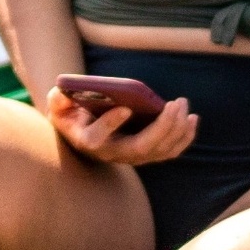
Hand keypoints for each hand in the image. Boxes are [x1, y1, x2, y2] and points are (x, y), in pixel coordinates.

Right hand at [41, 83, 197, 165]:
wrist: (83, 131)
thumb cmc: (72, 114)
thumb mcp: (58, 106)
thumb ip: (57, 99)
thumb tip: (62, 92)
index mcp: (88, 140)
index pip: (97, 139)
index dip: (110, 124)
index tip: (125, 108)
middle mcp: (112, 154)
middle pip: (142, 147)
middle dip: (163, 126)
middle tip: (175, 103)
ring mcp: (132, 157)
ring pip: (160, 150)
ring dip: (177, 129)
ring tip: (183, 105)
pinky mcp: (147, 154)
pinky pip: (170, 151)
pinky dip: (184, 137)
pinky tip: (192, 119)